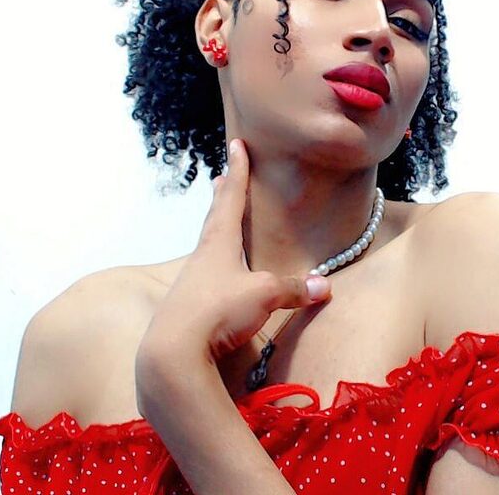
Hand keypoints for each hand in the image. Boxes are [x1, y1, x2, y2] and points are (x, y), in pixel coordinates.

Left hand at [137, 138, 332, 367]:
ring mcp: (193, 283)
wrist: (174, 352)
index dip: (238, 172)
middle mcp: (202, 258)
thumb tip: (324, 285)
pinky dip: (216, 266)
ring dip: (216, 231)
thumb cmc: (217, 311)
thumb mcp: (263, 295)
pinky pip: (208, 277)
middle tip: (221, 176)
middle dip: (222, 197)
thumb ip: (293, 288)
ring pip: (208, 247)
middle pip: (214, 219)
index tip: (237, 146)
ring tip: (222, 224)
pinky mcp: (190, 308)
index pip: (231, 199)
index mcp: (219, 244)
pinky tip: (220, 277)